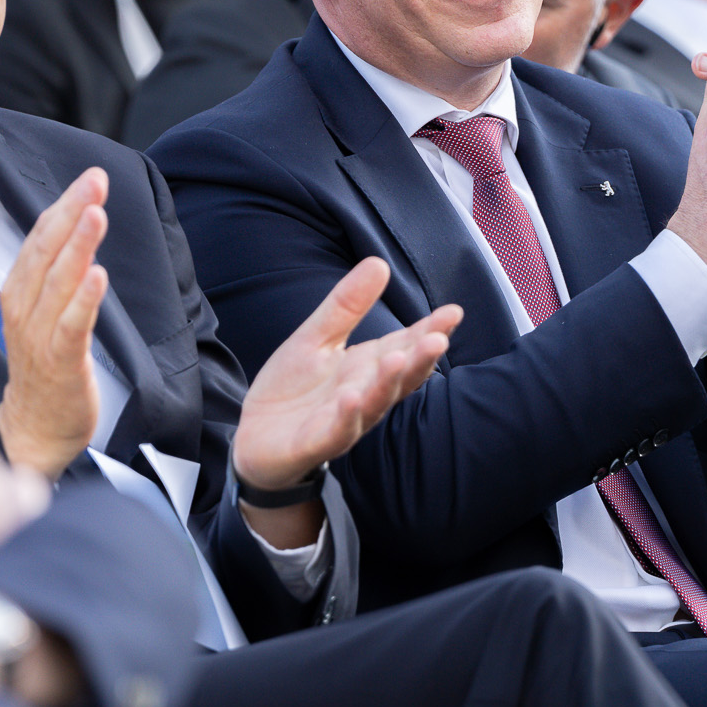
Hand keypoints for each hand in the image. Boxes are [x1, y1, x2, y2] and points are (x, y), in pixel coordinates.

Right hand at [0, 168, 108, 478]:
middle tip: (94, 182)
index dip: (64, 205)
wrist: (34, 427)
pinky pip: (71, 326)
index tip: (90, 177)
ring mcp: (39, 335)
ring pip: (58, 283)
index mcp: (19, 290)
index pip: (40, 238)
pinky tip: (98, 275)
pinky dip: (84, 299)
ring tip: (96, 215)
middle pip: (47, 251)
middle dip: (71, 212)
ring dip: (77, 246)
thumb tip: (77, 224)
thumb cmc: (44, 364)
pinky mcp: (60, 362)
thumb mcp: (43, 308)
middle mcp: (24, 308)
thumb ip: (56, 270)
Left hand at [233, 258, 458, 546]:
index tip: (454, 312)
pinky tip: (351, 397)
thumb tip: (379, 262)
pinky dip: (346, 416)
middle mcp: (364, 396)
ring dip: (386, 385)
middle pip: (398, 378)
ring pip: (373, 405)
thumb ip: (347, 306)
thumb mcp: (316, 338)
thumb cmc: (292, 389)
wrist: (252, 438)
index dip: (430, 331)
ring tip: (397, 360)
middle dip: (419, 360)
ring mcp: (343, 422)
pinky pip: (335, 432)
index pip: (405, 347)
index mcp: (367, 368)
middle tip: (438, 339)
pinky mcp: (314, 444)